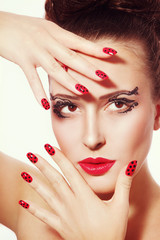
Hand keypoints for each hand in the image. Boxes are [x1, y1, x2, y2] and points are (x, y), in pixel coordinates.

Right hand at [0, 11, 116, 108]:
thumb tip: (76, 52)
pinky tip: (44, 104)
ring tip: (82, 92)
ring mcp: (34, 50)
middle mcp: (47, 40)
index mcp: (55, 32)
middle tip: (104, 77)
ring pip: (54, 68)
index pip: (79, 42)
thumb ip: (60, 42)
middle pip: (71, 56)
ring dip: (69, 81)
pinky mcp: (21, 59)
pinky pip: (31, 78)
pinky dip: (37, 92)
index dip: (96, 49)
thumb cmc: (24, 28)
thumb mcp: (45, 30)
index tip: (112, 54)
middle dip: (88, 68)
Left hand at [19, 144, 136, 239]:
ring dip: (35, 183)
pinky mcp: (60, 226)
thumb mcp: (121, 206)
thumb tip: (129, 166)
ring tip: (24, 172)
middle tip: (31, 154)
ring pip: (47, 195)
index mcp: (85, 196)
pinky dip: (33, 209)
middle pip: (55, 180)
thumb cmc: (112, 231)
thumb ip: (123, 185)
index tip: (50, 147)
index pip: (70, 172)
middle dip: (43, 165)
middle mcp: (72, 203)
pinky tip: (23, 202)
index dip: (60, 158)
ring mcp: (64, 215)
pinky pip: (44, 216)